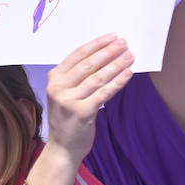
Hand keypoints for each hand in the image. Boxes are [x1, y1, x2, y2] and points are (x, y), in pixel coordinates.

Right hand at [45, 33, 133, 161]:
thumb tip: (104, 57)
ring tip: (130, 56)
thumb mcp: (64, 94)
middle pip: (88, 65)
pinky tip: (128, 73)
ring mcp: (69, 100)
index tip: (112, 37)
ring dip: (116, 65)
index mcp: (54, 79)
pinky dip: (117, 82)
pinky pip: (104, 93)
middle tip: (124, 43)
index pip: (77, 55)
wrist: (62, 148)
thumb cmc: (67, 118)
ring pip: (98, 77)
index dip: (96, 45)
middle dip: (109, 52)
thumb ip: (76, 77)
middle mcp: (59, 88)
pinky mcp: (82, 112)